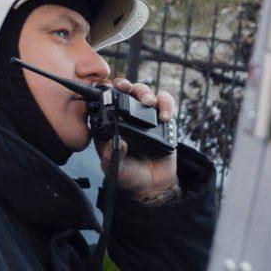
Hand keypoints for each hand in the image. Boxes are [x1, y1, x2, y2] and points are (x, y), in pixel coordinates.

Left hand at [97, 77, 177, 198]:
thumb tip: (117, 142)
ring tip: (148, 102)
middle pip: (126, 91)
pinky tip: (165, 116)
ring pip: (145, 92)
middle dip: (126, 85)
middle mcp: (127, 117)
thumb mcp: (114, 167)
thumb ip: (113, 156)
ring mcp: (146, 116)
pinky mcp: (163, 120)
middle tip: (126, 88)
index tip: (106, 87)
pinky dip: (166, 104)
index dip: (104, 91)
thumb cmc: (128, 175)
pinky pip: (165, 103)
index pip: (105, 101)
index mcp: (110, 124)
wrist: (152, 185)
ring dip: (146, 92)